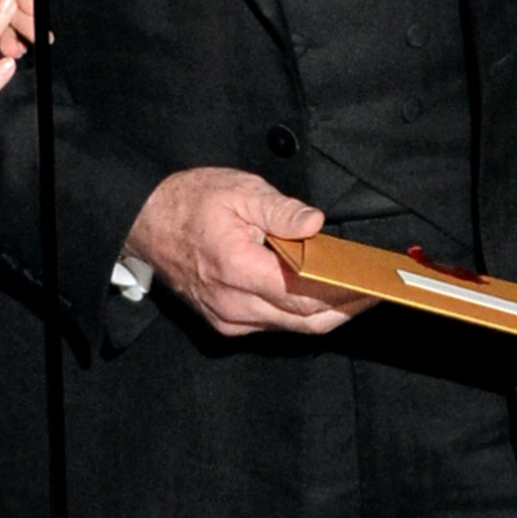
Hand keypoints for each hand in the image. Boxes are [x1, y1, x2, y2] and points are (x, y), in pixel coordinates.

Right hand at [125, 167, 374, 337]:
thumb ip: (280, 211)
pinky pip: (272, 325)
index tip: (371, 285)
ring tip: (350, 290)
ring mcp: (228, 319)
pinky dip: (297, 312)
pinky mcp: (225, 323)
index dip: (345, 295)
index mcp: (238, 269)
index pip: (305, 297)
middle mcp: (234, 305)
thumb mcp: (238, 190)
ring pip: (290, 327)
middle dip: (344, 309)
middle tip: (370, 291)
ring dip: (323, 312)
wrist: (145, 223)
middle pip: (305, 321)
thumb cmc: (190, 202)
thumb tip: (316, 224)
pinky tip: (314, 293)